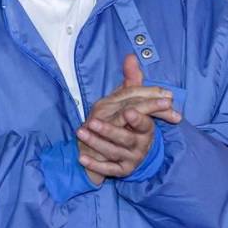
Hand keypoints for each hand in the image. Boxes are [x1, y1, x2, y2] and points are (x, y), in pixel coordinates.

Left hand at [78, 55, 181, 182]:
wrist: (134, 150)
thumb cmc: (132, 122)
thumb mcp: (133, 102)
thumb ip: (132, 81)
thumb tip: (130, 57)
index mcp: (146, 128)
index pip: (144, 123)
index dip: (138, 118)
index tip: (127, 112)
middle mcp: (141, 144)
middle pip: (126, 138)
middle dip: (109, 130)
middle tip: (91, 121)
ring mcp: (130, 158)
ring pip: (113, 152)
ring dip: (97, 143)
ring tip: (80, 132)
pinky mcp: (121, 170)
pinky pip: (108, 169)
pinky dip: (95, 165)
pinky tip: (81, 158)